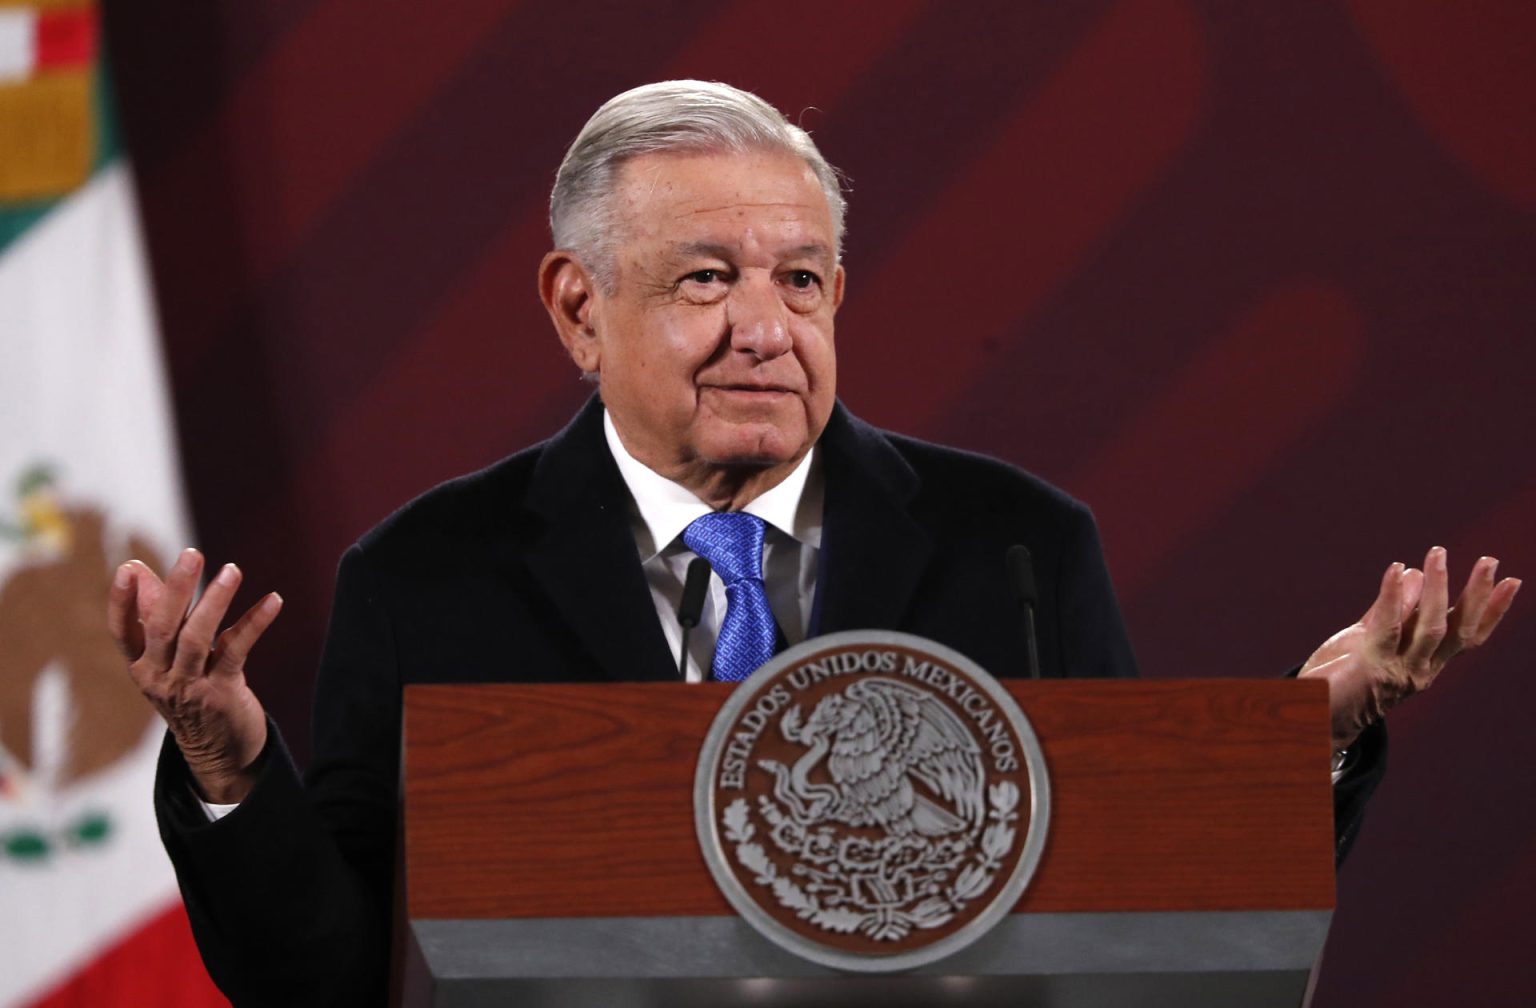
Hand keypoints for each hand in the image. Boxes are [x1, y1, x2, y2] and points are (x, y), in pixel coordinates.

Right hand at [108, 548, 281, 802]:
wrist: (218, 752)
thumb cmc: (191, 693)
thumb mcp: (167, 660)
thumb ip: (157, 615)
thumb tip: (137, 569)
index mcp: (141, 666)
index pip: (122, 631)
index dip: (122, 601)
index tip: (129, 568)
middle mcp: (159, 677)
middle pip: (163, 628)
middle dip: (176, 589)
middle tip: (192, 554)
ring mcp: (190, 687)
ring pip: (198, 638)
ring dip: (216, 601)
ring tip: (233, 571)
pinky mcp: (222, 693)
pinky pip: (237, 650)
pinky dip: (255, 622)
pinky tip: (274, 600)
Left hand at [1300, 547, 1519, 749]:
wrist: (1309, 716)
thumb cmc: (1338, 677)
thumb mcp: (1367, 639)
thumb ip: (1389, 610)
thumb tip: (1412, 573)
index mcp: (1425, 663)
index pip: (1468, 635)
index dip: (1492, 610)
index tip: (1513, 582)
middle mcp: (1420, 670)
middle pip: (1459, 631)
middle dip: (1477, 595)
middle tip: (1489, 561)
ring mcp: (1399, 669)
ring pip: (1431, 626)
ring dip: (1437, 587)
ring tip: (1438, 554)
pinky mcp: (1372, 664)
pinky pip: (1388, 625)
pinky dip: (1393, 594)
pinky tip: (1396, 569)